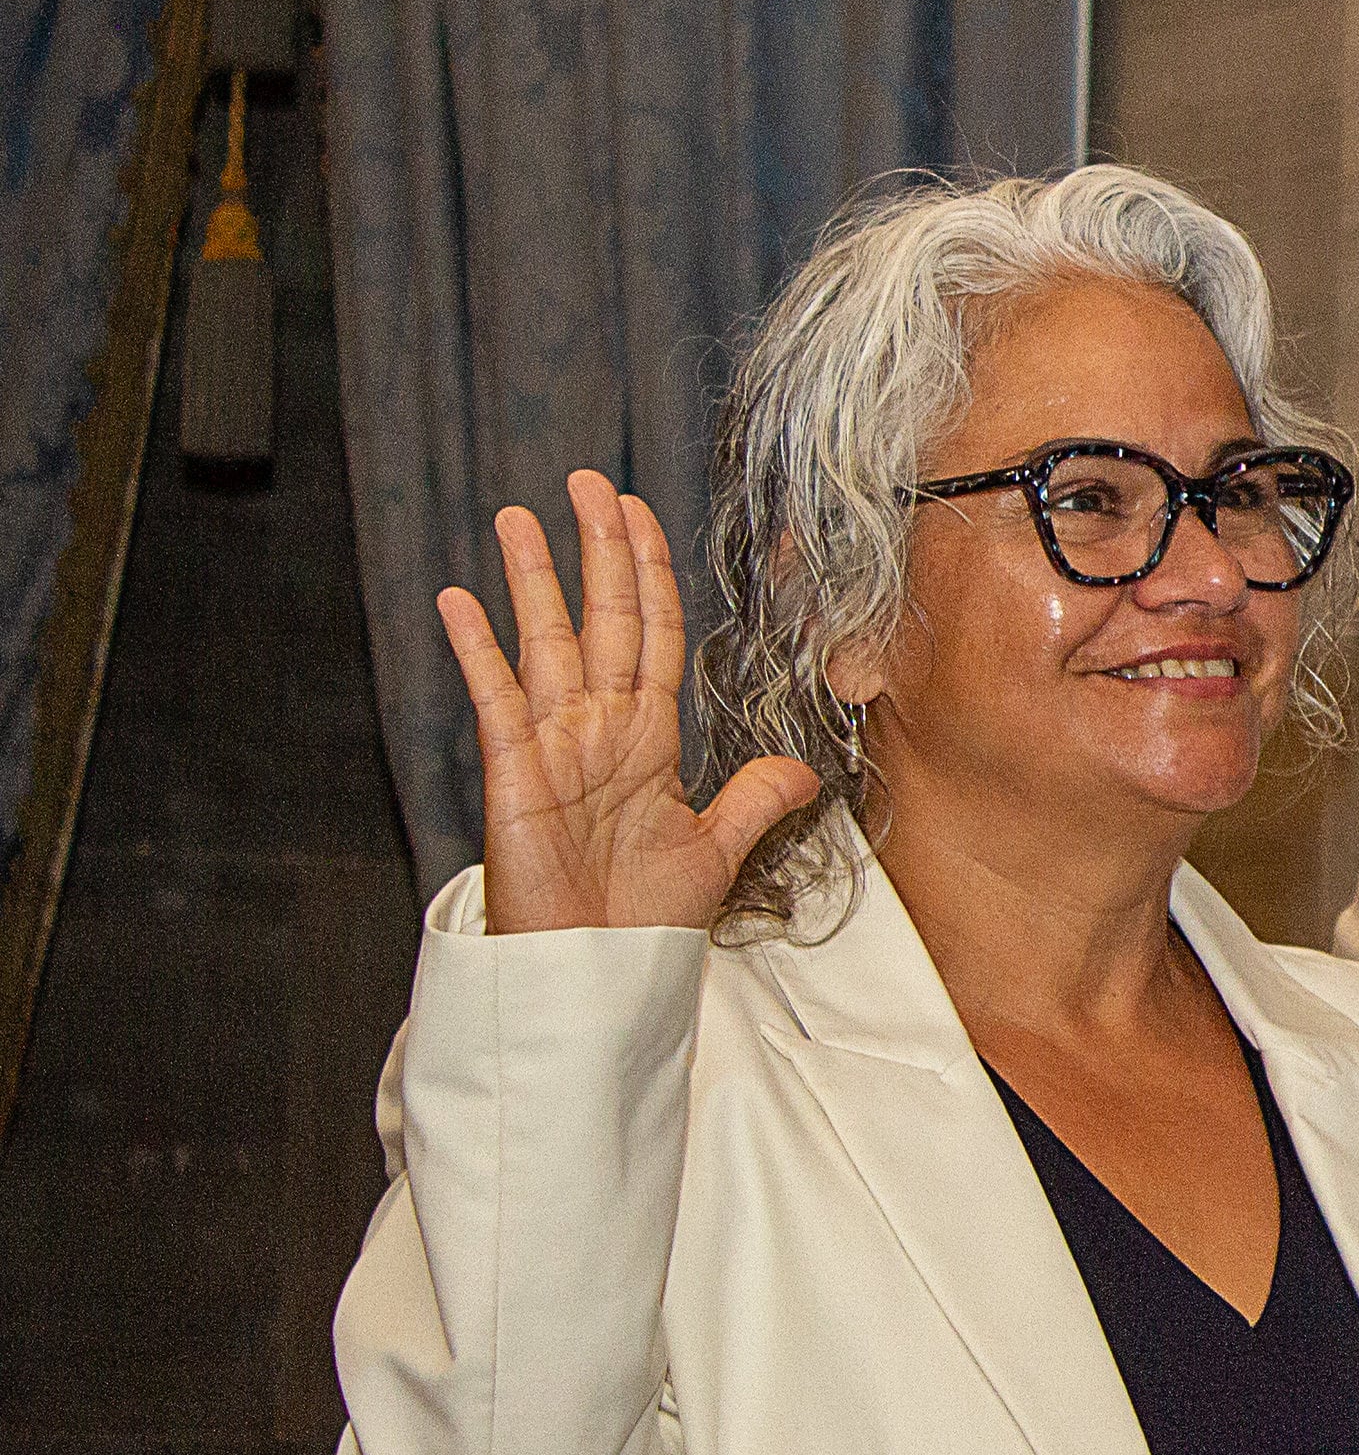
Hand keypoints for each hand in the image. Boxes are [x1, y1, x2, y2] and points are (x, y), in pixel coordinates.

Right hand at [438, 472, 817, 934]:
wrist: (597, 970)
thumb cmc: (642, 919)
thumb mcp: (715, 849)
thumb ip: (754, 801)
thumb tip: (803, 771)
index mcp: (646, 738)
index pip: (651, 634)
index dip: (648, 573)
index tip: (640, 516)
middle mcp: (599, 729)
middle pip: (601, 619)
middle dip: (598, 551)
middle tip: (587, 485)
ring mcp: (553, 746)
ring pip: (545, 642)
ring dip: (532, 579)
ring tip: (516, 517)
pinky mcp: (514, 773)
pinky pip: (496, 699)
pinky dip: (478, 648)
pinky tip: (460, 600)